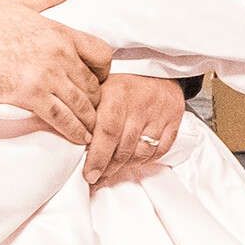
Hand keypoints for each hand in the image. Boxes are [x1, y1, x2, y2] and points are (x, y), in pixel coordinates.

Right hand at [0, 0, 111, 145]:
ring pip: (82, 104)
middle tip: (91, 106)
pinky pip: (62, 118)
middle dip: (95, 97)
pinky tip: (78, 137)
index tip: (98, 77)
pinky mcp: (32, 97)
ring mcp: (47, 77)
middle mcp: (59, 56)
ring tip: (89, 127)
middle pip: (93, 83)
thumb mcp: (20, 3)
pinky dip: (74, 130)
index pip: (101, 53)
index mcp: (60, 33)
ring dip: (88, 118)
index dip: (104, 69)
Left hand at [82, 73, 188, 187]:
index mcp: (118, 95)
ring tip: (112, 172)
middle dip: (108, 168)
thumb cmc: (123, 81)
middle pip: (124, 148)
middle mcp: (140, 105)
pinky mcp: (174, 120)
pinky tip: (133, 161)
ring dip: (125, 166)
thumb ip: (88, 111)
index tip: (89, 175)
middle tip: (96, 178)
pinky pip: (160, 150)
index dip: (97, 158)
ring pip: (142, 152)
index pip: (107, 133)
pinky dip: (146, 160)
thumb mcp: (100, 87)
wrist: (157, 66)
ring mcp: (160, 114)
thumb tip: (70, 139)